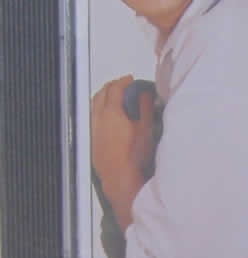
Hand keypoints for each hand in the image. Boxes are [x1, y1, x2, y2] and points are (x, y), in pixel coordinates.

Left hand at [91, 75, 153, 229]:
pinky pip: (92, 117)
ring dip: (103, 97)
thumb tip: (144, 93)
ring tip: (113, 97)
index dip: (124, 82)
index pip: (115, 89)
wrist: (120, 178)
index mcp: (112, 113)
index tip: (130, 80)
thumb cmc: (134, 156)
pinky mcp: (91, 140)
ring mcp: (93, 130)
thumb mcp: (146, 129)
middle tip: (122, 85)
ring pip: (94, 106)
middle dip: (111, 86)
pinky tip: (106, 116)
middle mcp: (98, 119)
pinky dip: (98, 110)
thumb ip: (145, 107)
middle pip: (101, 94)